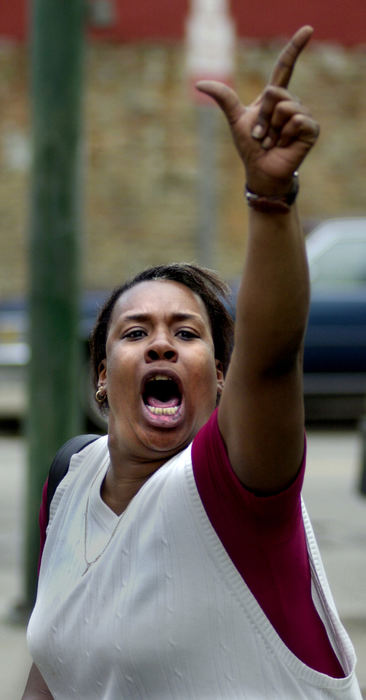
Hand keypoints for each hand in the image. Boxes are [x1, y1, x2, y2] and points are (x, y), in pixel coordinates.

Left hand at [196, 26, 318, 196]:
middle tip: (261, 135)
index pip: (285, 66)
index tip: (308, 29)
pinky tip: (283, 145)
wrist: (260, 171)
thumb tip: (199, 82)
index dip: (296, 47)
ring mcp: (303, 115)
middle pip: (275, 93)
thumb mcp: (235, 119)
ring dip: (272, 129)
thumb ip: (223, 97)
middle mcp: (291, 103)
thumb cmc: (249, 147)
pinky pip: (296, 120)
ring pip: (285, 107)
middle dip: (263, 116)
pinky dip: (284, 135)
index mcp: (275, 97)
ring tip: (271, 141)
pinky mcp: (311, 129)